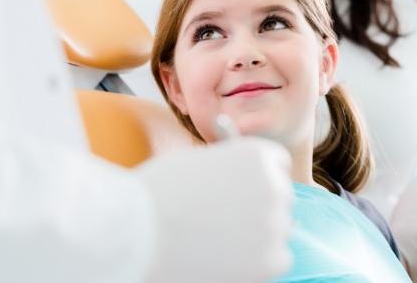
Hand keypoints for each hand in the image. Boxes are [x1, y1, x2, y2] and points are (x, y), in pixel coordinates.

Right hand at [137, 138, 292, 282]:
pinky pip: (277, 258)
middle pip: (280, 197)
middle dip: (259, 206)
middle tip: (228, 219)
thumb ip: (227, 168)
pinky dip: (258, 262)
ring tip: (219, 238)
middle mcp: (272, 185)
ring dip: (258, 234)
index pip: (278, 164)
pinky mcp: (269, 261)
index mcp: (255, 154)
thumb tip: (239, 184)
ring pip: (278, 229)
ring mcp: (273, 223)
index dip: (261, 177)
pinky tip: (227, 257)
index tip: (248, 190)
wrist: (136, 228)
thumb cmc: (156, 192)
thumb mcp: (196, 163)